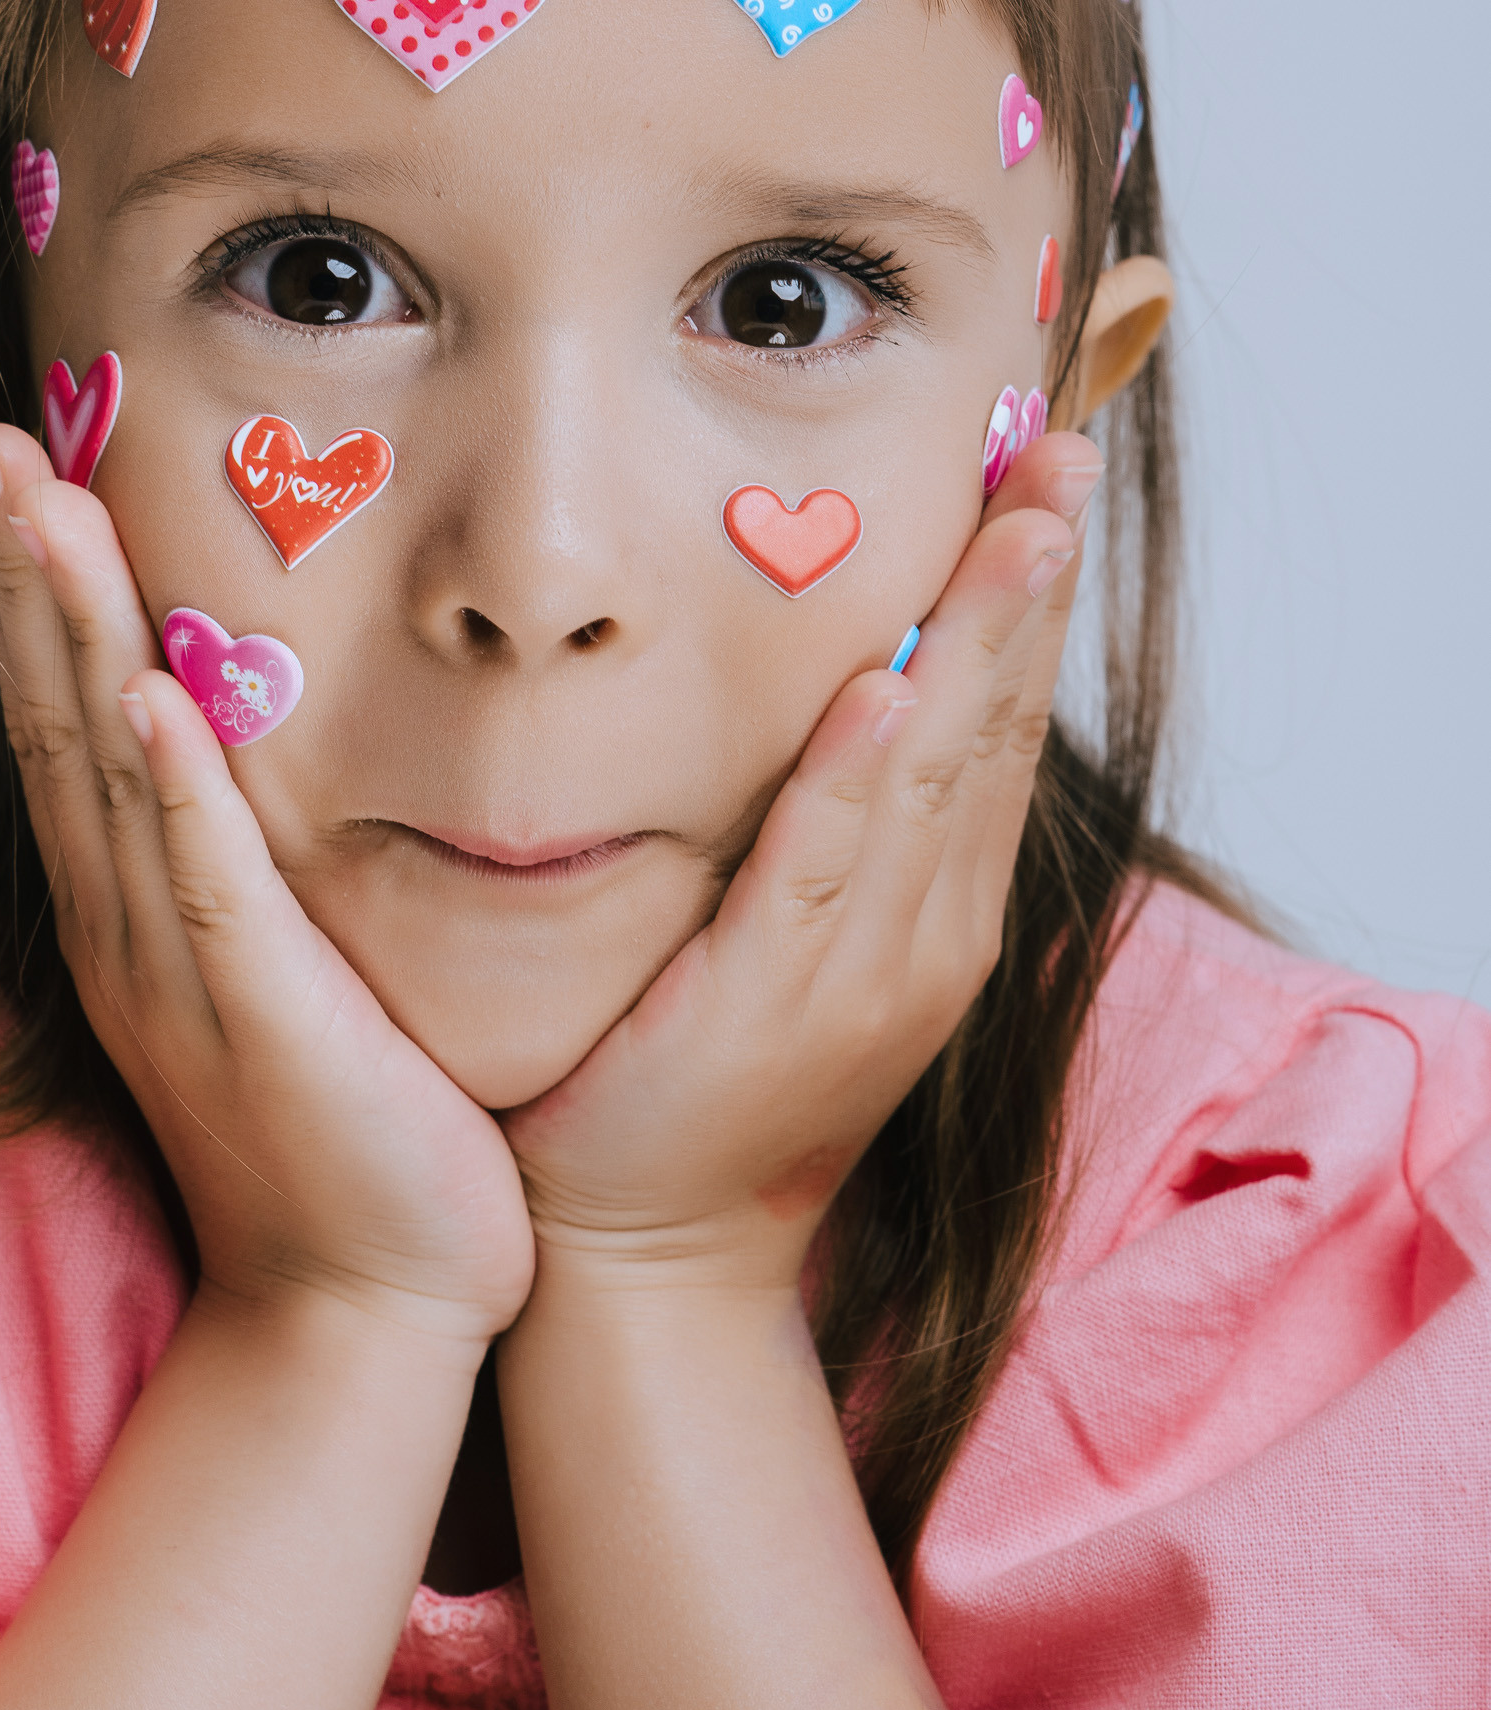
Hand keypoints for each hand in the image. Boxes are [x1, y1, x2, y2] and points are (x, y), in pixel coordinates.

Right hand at [0, 428, 534, 1345]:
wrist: (366, 1309)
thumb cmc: (347, 1134)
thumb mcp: (285, 971)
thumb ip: (256, 866)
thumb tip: (260, 758)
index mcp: (138, 911)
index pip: (68, 721)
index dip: (36, 594)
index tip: (18, 466)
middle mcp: (130, 929)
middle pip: (55, 720)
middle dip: (23, 575)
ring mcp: (181, 974)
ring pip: (105, 777)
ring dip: (69, 636)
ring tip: (36, 505)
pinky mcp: (260, 1020)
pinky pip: (204, 883)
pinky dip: (170, 787)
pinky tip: (141, 690)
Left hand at [501, 434, 1102, 1287]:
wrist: (649, 1253)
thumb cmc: (706, 1087)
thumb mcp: (797, 944)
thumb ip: (830, 833)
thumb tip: (848, 695)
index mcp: (934, 911)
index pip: (998, 725)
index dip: (1029, 599)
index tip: (1049, 476)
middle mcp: (924, 933)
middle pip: (994, 729)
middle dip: (1030, 588)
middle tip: (1059, 455)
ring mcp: (859, 971)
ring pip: (934, 779)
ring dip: (978, 648)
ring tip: (1017, 526)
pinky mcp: (769, 1002)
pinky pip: (822, 868)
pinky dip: (860, 779)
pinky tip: (890, 692)